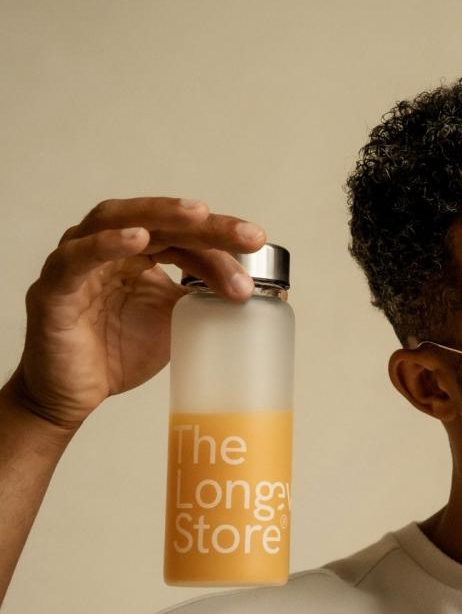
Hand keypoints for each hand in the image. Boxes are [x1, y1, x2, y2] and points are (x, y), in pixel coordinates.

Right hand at [9, 197, 265, 433]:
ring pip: (118, 222)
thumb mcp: (173, 320)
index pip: (182, 234)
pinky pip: (76, 258)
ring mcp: (77, 263)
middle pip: (158, 222)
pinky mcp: (53, 289)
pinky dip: (107, 245)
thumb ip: (200, 297)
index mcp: (136, 253)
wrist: (75, 397)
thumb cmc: (117, 353)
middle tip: (248, 235)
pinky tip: (139, 239)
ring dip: (161, 217)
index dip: (219, 238)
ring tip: (199, 215)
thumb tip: (252, 289)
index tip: (256, 243)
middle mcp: (106, 247)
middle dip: (205, 225)